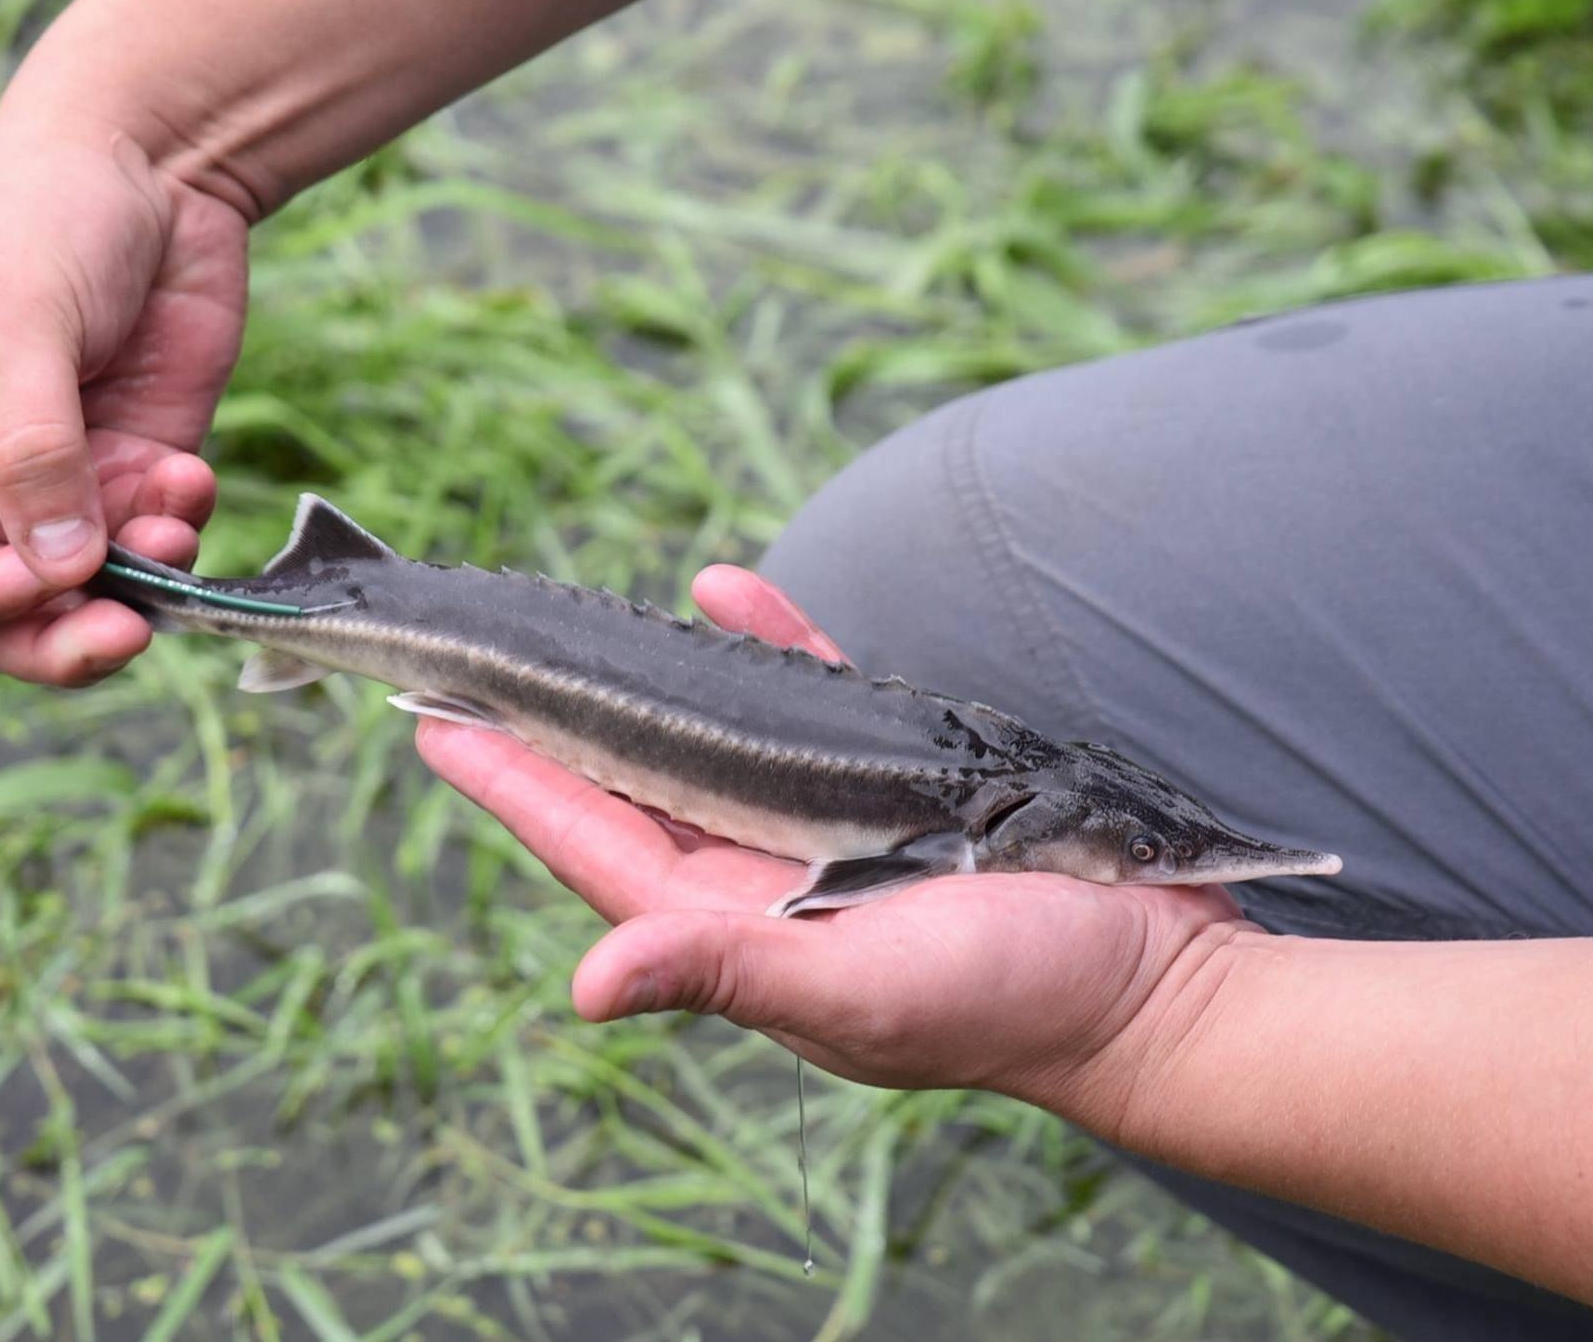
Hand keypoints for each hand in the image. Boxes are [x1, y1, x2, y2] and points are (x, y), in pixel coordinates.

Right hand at [0, 117, 244, 684]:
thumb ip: (35, 458)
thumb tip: (65, 572)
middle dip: (66, 635)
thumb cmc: (38, 220)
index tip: (44, 576)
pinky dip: (178, 530)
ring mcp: (54, 486)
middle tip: (130, 630)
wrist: (148, 164)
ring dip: (139, 581)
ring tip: (174, 514)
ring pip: (87, 598)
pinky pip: (153, 546)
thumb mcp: (15, 335)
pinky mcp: (131, 471)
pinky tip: (190, 476)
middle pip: (1, 621)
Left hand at [417, 566, 1253, 1123]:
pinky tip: (729, 591)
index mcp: (737, 927)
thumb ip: (727, 970)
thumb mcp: (860, 991)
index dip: (515, 788)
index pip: (596, 847)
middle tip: (476, 659)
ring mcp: (829, 826)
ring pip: (713, 738)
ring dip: (648, 682)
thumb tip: (587, 987)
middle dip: (556, 726)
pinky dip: (770, 648)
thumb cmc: (1015, 1002)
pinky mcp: (901, 780)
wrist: (1157, 979)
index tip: (435, 725)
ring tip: (576, 624)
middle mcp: (767, 876)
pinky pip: (814, 700)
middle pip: (635, 786)